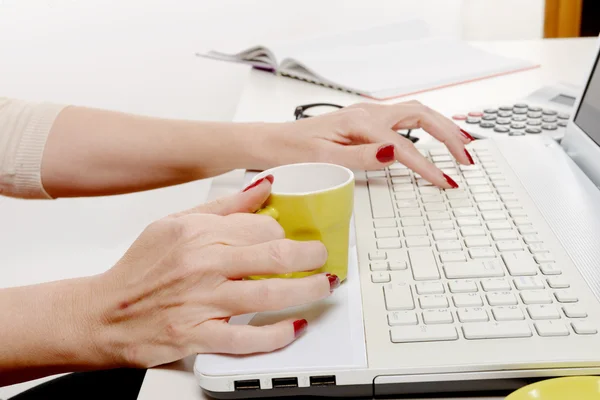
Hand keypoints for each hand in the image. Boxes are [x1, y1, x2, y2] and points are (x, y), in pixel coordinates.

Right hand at [88, 177, 336, 367]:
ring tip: (322, 286)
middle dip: (309, 256)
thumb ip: (224, 207)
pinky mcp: (195, 335)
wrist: (102, 314)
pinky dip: (276, 335)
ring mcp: (199, 301)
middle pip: (272, 255)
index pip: (260, 226)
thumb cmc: (139, 269)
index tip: (293, 239)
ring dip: (305, 291)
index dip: (284, 233)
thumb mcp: (175, 224)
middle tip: (321, 258)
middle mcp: (200, 264)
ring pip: (267, 294)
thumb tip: (264, 188)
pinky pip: (246, 337)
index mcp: (196, 232)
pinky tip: (293, 327)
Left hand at [269, 101, 473, 188]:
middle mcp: (368, 113)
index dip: (427, 166)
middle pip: (422, 116)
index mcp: (360, 123)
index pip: (404, 146)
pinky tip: (434, 137)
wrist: (274, 142)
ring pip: (416, 113)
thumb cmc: (294, 151)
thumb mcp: (324, 159)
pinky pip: (404, 119)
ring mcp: (368, 115)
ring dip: (442, 127)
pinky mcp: (366, 122)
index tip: (446, 182)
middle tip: (468, 157)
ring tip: (462, 145)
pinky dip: (426, 127)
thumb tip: (395, 154)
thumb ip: (361, 156)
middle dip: (450, 134)